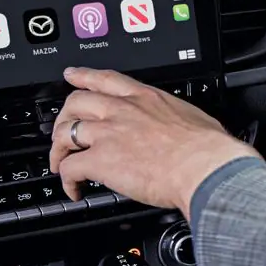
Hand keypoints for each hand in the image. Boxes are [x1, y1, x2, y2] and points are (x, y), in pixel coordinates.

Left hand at [49, 67, 259, 216]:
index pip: (106, 79)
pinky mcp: (100, 160)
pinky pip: (69, 168)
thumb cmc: (207, 147)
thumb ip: (175, 118)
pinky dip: (67, 180)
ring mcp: (108, 134)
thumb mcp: (191, 117)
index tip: (72, 76)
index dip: (83, 77)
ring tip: (61, 163)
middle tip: (62, 130)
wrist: (204, 166)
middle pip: (76, 103)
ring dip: (58, 150)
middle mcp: (122, 111)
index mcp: (146, 98)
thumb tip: (180, 129)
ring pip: (64, 133)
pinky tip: (74, 189)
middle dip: (63, 117)